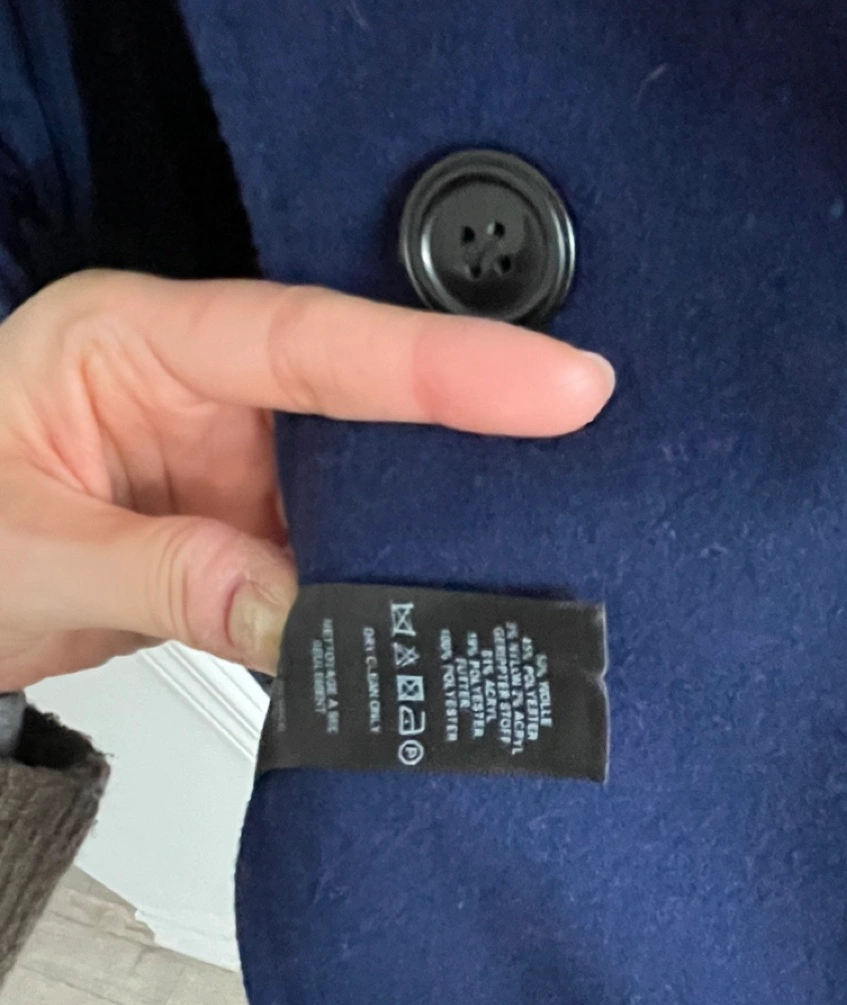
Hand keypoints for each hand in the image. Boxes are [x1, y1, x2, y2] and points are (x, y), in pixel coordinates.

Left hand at [0, 270, 614, 688]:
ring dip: (417, 528)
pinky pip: (334, 548)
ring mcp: (231, 459)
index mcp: (134, 343)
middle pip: (360, 394)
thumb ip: (169, 576)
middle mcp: (198, 389)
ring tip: (503, 557)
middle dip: (466, 422)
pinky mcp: (249, 523)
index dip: (434, 363)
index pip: (306, 340)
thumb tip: (297, 611)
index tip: (549, 383)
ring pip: (361, 481)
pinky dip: (371, 586)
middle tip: (581, 438)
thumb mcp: (30, 553)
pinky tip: (414, 608)